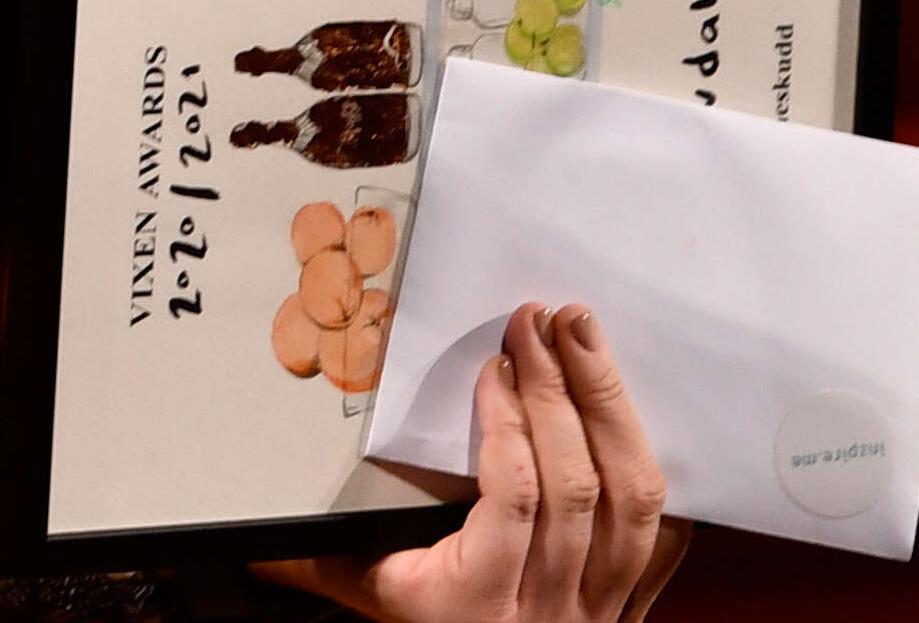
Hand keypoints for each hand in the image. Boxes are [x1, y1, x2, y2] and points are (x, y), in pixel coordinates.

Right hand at [252, 303, 687, 622]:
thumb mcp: (374, 598)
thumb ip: (322, 560)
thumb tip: (252, 533)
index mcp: (477, 604)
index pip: (511, 501)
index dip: (510, 424)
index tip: (494, 364)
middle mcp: (551, 607)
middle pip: (575, 486)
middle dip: (560, 392)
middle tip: (541, 324)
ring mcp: (603, 606)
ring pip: (632, 499)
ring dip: (613, 409)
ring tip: (587, 341)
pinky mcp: (636, 602)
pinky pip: (666, 534)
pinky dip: (652, 467)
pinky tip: (631, 410)